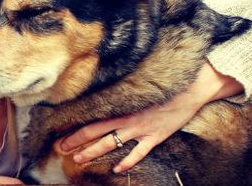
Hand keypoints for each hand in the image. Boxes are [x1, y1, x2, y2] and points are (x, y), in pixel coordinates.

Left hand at [59, 61, 242, 172]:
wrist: (191, 87)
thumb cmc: (164, 81)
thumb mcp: (138, 83)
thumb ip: (120, 88)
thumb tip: (102, 87)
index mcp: (122, 104)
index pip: (92, 118)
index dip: (75, 127)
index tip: (60, 133)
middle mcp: (128, 118)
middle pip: (95, 132)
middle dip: (76, 141)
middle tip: (61, 149)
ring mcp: (141, 129)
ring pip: (111, 144)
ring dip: (93, 152)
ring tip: (78, 159)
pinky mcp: (155, 136)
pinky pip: (138, 153)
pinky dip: (127, 162)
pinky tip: (117, 169)